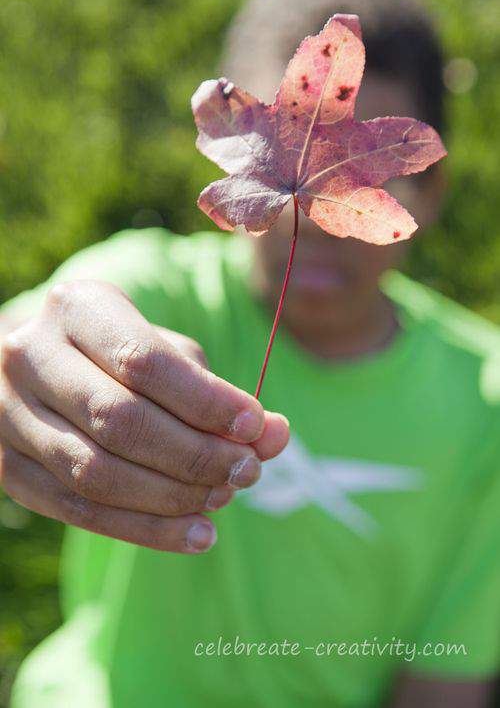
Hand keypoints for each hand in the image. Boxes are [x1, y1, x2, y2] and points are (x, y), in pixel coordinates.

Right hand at [0, 280, 288, 552]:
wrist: (44, 367)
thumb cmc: (122, 353)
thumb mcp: (170, 354)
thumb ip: (219, 393)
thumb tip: (275, 436)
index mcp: (77, 308)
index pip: (143, 360)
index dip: (205, 400)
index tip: (255, 425)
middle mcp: (29, 356)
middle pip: (119, 420)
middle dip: (195, 454)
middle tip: (247, 470)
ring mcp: (9, 414)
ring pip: (96, 473)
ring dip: (172, 497)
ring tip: (223, 498)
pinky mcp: (8, 468)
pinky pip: (79, 511)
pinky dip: (145, 530)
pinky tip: (196, 534)